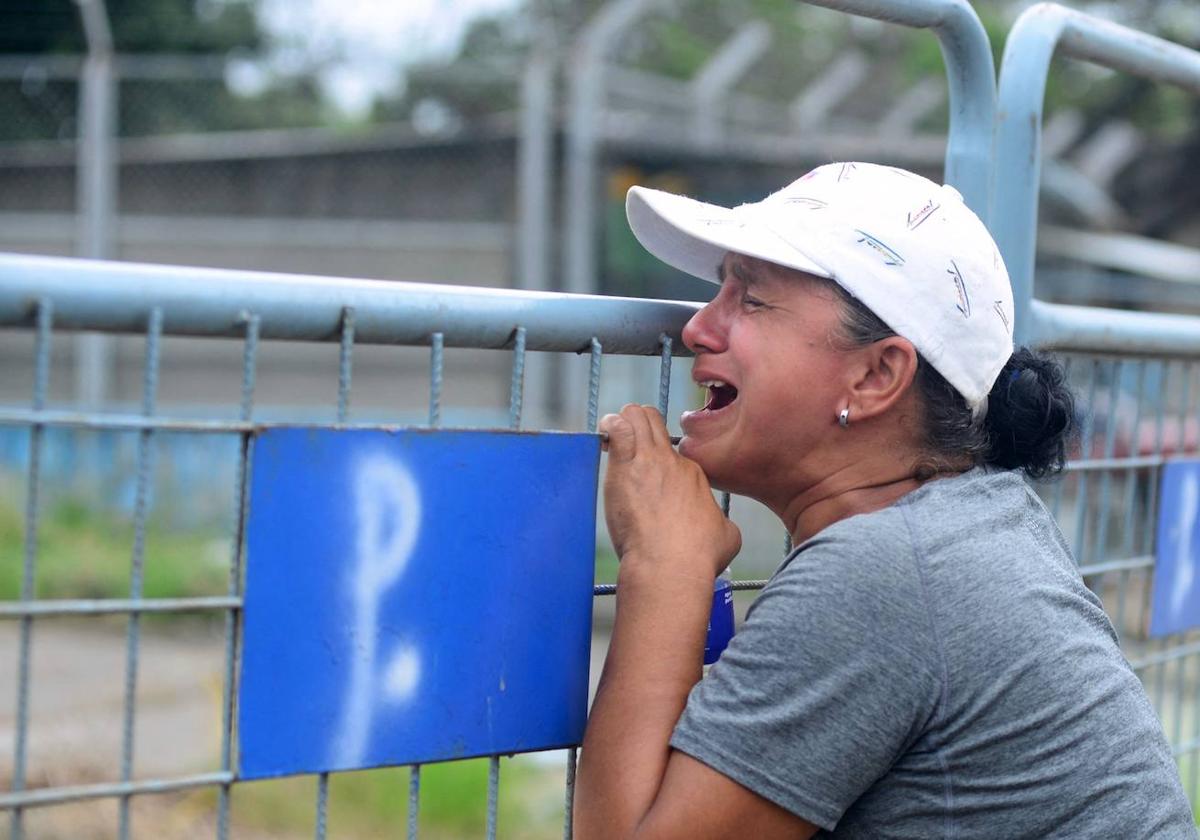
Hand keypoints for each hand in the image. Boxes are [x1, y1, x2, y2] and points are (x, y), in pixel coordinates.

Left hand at [600, 404, 740, 577]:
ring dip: (622, 421)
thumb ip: (721, 524)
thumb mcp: (727, 535)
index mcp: (693, 475)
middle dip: (638, 425)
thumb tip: (720, 528)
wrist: (672, 563)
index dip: (656, 464)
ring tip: (611, 436)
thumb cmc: (698, 556)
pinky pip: (617, 429)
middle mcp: (672, 461)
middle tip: (626, 444)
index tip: (645, 481)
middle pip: (654, 421)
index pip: (670, 454)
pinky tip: (604, 437)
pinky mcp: (626, 466)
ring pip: (636, 415)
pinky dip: (609, 427)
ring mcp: (648, 460)